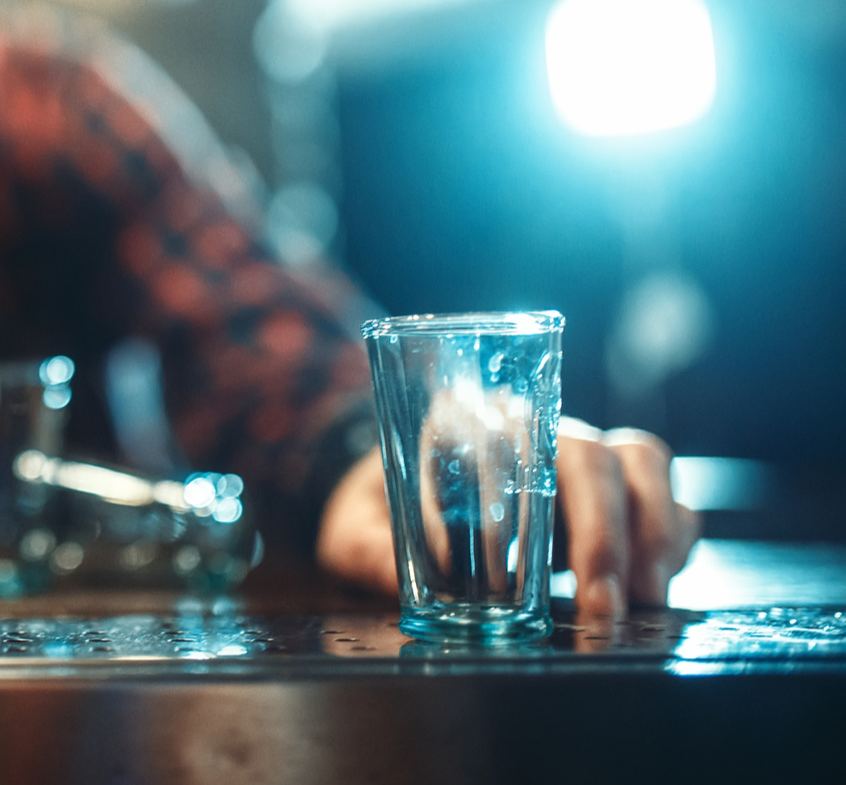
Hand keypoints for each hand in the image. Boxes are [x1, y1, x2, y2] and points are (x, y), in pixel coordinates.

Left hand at [316, 421, 700, 616]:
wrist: (393, 500)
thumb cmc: (374, 510)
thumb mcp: (352, 531)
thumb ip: (370, 552)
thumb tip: (416, 571)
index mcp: (460, 422)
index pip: (501, 432)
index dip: (516, 490)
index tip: (507, 559)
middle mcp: (528, 426)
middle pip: (589, 454)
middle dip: (603, 532)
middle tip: (599, 603)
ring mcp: (576, 455)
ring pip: (642, 461)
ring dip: (653, 530)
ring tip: (642, 597)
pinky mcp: (613, 493)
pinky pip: (666, 496)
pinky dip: (673, 540)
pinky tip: (654, 587)